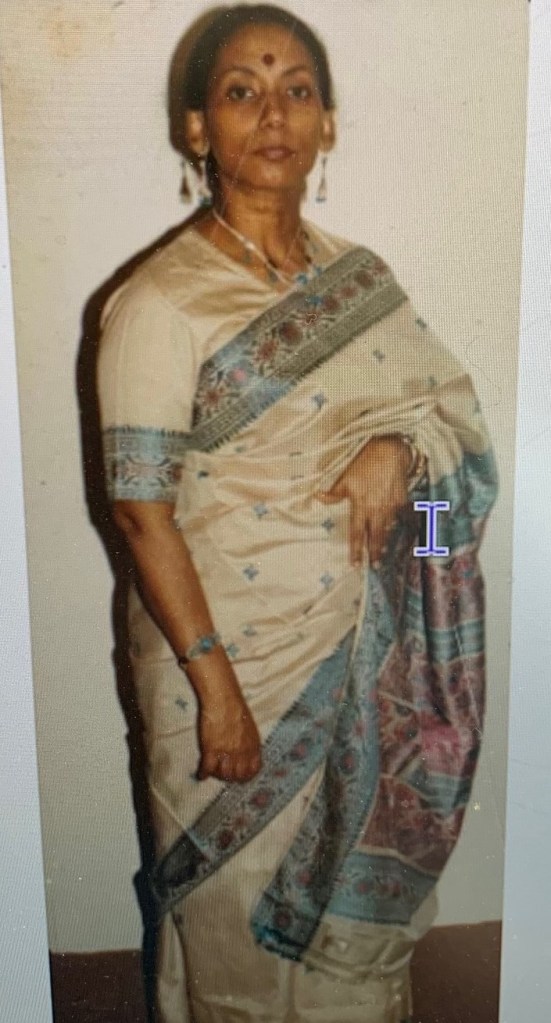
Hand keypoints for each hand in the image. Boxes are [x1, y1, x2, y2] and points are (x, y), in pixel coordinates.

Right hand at [197, 689, 261, 782]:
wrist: (222, 698)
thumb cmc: (235, 707)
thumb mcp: (249, 727)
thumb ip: (248, 743)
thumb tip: (244, 754)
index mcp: (253, 746)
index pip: (253, 771)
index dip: (245, 776)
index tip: (239, 776)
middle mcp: (242, 753)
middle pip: (237, 775)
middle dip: (231, 777)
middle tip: (223, 773)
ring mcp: (227, 753)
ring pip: (222, 775)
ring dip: (217, 775)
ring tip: (213, 772)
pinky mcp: (211, 750)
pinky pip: (207, 769)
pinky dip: (203, 773)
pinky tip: (201, 774)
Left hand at [316, 436, 410, 567]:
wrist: (391, 451)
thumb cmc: (365, 463)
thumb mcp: (345, 477)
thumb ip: (333, 493)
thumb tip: (317, 497)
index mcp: (361, 506)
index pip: (357, 533)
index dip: (356, 550)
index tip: (354, 564)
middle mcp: (377, 510)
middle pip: (376, 537)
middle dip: (375, 553)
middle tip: (374, 566)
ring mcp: (392, 507)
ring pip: (388, 529)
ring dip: (385, 541)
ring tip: (383, 552)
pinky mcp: (402, 501)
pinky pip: (398, 517)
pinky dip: (395, 524)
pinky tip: (394, 529)